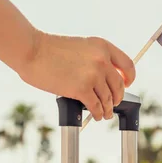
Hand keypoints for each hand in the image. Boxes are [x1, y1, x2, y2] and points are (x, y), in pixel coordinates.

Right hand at [18, 30, 135, 120]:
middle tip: (114, 103)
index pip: (127, 65)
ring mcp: (93, 75)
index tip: (127, 84)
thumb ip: (95, 59)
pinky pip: (96, 106)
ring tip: (105, 114)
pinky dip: (97, 113)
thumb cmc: (50, 49)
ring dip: (107, 109)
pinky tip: (95, 115)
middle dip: (117, 97)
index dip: (129, 78)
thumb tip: (104, 78)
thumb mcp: (81, 46)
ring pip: (108, 98)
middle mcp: (102, 60)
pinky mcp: (81, 89)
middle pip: (119, 85)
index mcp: (103, 46)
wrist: (31, 50)